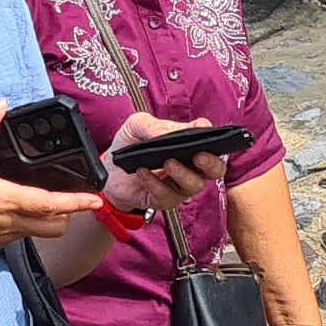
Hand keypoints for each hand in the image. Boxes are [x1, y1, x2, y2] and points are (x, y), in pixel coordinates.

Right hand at [0, 102, 109, 252]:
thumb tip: (0, 106)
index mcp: (5, 199)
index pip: (50, 203)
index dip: (76, 202)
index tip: (95, 199)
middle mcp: (9, 221)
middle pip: (55, 225)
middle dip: (69, 212)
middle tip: (73, 196)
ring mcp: (3, 235)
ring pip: (40, 232)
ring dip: (50, 219)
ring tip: (49, 201)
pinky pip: (22, 235)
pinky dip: (29, 223)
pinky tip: (19, 207)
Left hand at [103, 112, 223, 217]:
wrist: (111, 168)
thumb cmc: (131, 143)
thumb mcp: (137, 125)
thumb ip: (154, 126)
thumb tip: (167, 133)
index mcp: (189, 145)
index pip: (211, 142)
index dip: (213, 137)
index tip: (204, 129)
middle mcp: (190, 166)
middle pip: (215, 170)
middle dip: (211, 163)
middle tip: (199, 155)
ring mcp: (178, 185)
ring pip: (193, 185)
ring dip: (182, 174)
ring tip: (167, 162)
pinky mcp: (163, 200)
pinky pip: (166, 195)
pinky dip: (154, 183)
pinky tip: (143, 172)